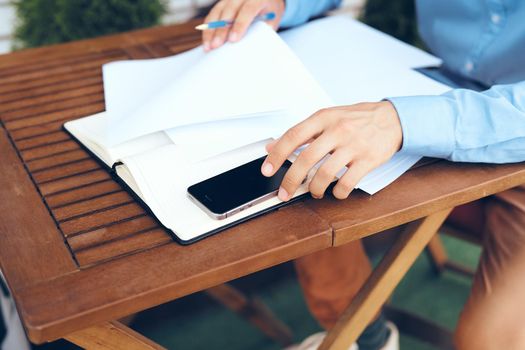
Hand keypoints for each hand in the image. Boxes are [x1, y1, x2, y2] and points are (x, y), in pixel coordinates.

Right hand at [202, 0, 284, 50]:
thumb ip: (264, 30)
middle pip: (229, 11)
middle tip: (216, 46)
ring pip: (217, 13)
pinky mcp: (222, 3)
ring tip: (208, 47)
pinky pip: (212, 15)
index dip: (240, 25)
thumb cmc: (270, 12)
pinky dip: (208, 29)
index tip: (233, 40)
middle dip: (221, 30)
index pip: (247, 10)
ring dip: (211, 30)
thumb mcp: (272, 20)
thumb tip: (252, 48)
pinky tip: (207, 41)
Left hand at [261, 101, 402, 199]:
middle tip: (284, 193)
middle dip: (291, 181)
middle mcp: (337, 130)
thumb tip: (273, 146)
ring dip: (315, 189)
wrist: (393, 119)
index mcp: (324, 118)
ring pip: (325, 174)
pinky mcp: (368, 160)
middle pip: (306, 159)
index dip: (277, 155)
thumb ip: (302, 132)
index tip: (267, 170)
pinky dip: (338, 193)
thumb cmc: (357, 118)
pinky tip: (336, 192)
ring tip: (314, 191)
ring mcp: (353, 145)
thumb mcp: (328, 117)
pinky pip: (347, 183)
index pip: (293, 136)